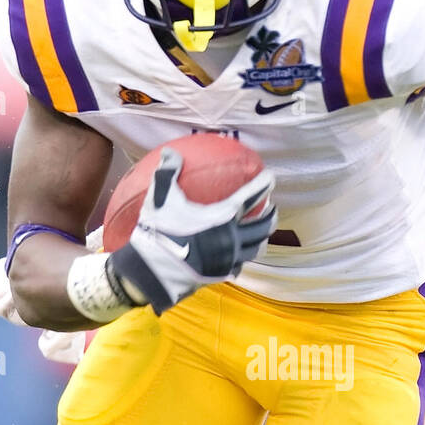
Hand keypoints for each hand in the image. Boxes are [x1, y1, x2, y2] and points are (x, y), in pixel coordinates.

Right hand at [109, 146, 275, 312]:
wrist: (153, 270)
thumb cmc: (159, 231)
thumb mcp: (161, 198)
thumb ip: (168, 173)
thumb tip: (169, 151)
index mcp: (222, 216)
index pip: (251, 196)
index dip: (263, 185)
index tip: (271, 178)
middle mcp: (232, 237)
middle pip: (262, 226)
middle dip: (271, 215)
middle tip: (271, 208)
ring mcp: (229, 258)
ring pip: (255, 248)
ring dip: (261, 238)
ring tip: (262, 234)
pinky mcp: (222, 274)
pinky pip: (239, 265)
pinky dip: (242, 258)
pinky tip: (240, 256)